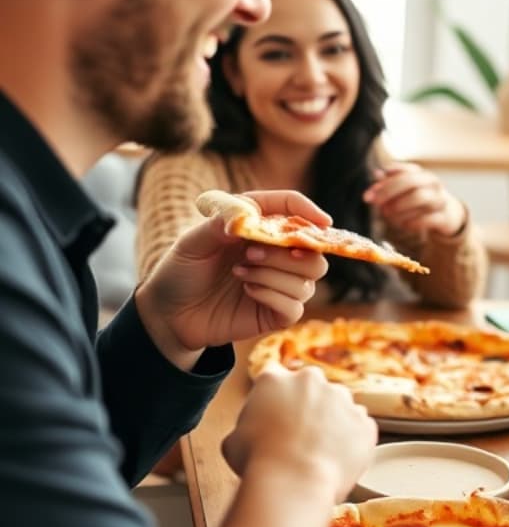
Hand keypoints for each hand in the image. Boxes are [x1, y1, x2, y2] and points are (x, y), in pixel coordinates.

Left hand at [137, 190, 330, 367]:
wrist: (167, 314)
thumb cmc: (181, 271)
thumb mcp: (192, 242)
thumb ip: (221, 223)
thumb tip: (249, 218)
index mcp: (260, 228)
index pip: (294, 212)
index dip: (310, 213)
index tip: (322, 221)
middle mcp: (276, 255)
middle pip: (315, 252)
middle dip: (287, 253)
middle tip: (250, 253)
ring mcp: (279, 285)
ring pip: (309, 280)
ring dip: (274, 275)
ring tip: (239, 273)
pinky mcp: (276, 313)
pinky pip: (295, 307)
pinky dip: (273, 296)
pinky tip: (247, 291)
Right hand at [222, 366, 376, 501]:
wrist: (293, 482)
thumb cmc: (258, 462)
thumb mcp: (233, 440)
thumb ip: (246, 426)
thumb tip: (247, 436)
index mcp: (274, 379)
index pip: (274, 381)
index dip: (274, 401)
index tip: (275, 417)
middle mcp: (311, 381)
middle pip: (311, 389)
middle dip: (306, 407)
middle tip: (297, 435)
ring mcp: (343, 399)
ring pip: (338, 407)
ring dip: (331, 423)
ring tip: (317, 452)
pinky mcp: (365, 422)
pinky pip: (358, 429)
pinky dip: (350, 442)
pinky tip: (334, 460)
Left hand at [364, 163, 466, 237]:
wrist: (446, 215)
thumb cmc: (419, 200)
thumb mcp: (404, 191)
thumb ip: (389, 184)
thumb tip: (377, 174)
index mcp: (421, 173)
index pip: (402, 170)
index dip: (384, 181)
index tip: (369, 196)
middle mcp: (432, 183)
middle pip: (411, 180)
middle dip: (389, 192)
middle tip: (376, 204)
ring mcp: (440, 199)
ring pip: (420, 197)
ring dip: (400, 206)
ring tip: (389, 215)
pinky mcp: (443, 217)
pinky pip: (427, 218)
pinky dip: (413, 222)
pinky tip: (404, 225)